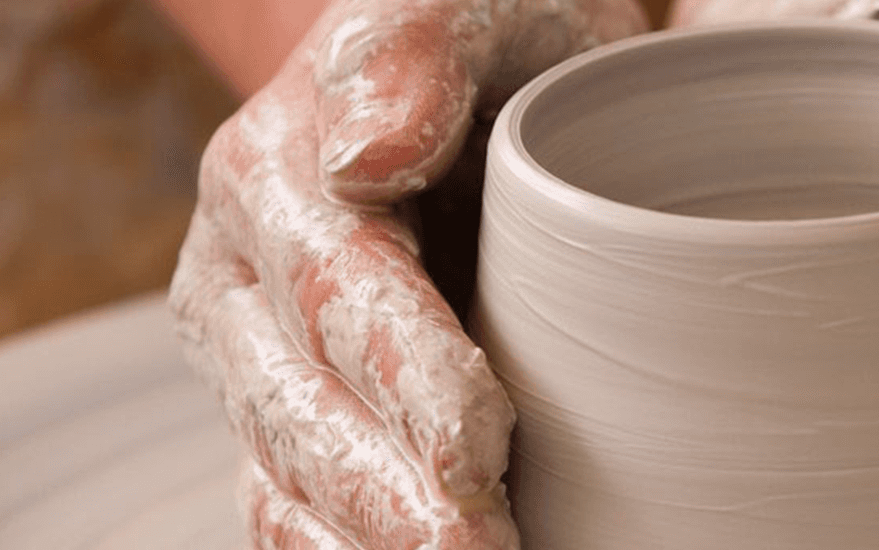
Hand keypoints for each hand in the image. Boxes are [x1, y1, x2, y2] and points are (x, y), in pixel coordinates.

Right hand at [167, 0, 644, 546]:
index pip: (343, 294)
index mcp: (271, 177)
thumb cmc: (480, 40)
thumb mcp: (458, 5)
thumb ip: (411, 55)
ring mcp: (256, 360)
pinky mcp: (287, 415)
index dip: (412, 377)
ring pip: (292, 480)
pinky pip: (297, 505)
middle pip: (308, 412)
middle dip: (392, 499)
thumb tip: (366, 152)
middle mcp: (244, 281)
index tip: (482, 444)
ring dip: (370, 544)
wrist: (459, 77)